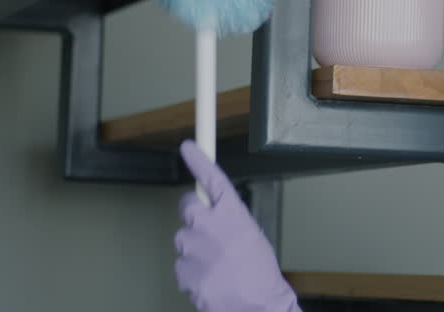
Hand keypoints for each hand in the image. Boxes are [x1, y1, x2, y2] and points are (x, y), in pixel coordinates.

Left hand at [175, 139, 300, 311]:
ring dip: (195, 250)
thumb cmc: (261, 274)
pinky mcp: (183, 272)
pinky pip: (182, 267)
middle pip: (187, 207)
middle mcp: (209, 225)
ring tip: (218, 266)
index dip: (198, 159)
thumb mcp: (253, 235)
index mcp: (232, 213)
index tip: (188, 147)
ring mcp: (193, 249)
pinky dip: (193, 273)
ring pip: (183, 241)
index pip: (211, 178)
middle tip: (208, 233)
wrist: (257, 306)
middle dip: (194, 216)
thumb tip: (215, 217)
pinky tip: (212, 279)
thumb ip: (230, 220)